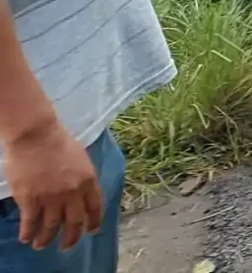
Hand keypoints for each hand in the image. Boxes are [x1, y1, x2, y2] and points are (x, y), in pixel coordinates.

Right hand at [2, 117, 102, 250]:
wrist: (36, 134)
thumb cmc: (58, 141)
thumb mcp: (81, 159)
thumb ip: (82, 178)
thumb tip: (81, 193)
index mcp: (89, 180)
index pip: (95, 207)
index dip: (93, 222)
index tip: (91, 232)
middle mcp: (73, 192)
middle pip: (75, 222)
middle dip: (71, 238)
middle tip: (66, 247)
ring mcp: (52, 197)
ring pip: (52, 226)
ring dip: (47, 239)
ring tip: (41, 245)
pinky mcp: (31, 200)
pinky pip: (31, 223)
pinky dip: (28, 233)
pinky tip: (26, 237)